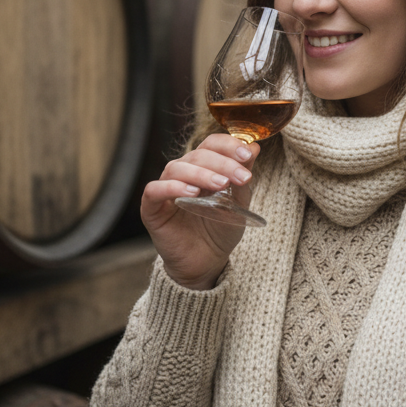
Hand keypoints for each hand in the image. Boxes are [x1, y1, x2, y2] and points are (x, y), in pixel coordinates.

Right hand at [140, 134, 259, 289]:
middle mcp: (182, 173)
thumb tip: (254, 147)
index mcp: (203, 167)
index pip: (211, 144)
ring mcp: (165, 189)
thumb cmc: (220, 229)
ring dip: (201, 174)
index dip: (229, 145)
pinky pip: (155, 190)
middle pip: (198, 155)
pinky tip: (191, 193)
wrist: (207, 262)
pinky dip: (172, 187)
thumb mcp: (238, 201)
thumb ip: (242, 175)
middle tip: (242, 177)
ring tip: (220, 185)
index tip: (247, 155)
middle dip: (223, 163)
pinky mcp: (151, 208)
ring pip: (177, 168)